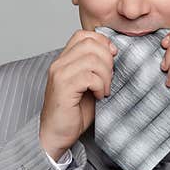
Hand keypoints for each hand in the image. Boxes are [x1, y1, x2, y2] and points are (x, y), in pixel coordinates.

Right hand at [39, 30, 116, 160]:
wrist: (56, 135)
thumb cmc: (73, 112)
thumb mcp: (88, 84)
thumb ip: (96, 67)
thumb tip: (114, 51)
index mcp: (64, 60)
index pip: (84, 35)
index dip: (102, 43)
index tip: (111, 58)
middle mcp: (59, 63)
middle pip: (91, 44)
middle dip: (108, 60)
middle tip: (109, 79)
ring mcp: (60, 74)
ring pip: (92, 59)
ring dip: (106, 75)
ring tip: (104, 90)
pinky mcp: (63, 88)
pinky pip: (89, 76)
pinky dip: (100, 86)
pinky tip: (98, 96)